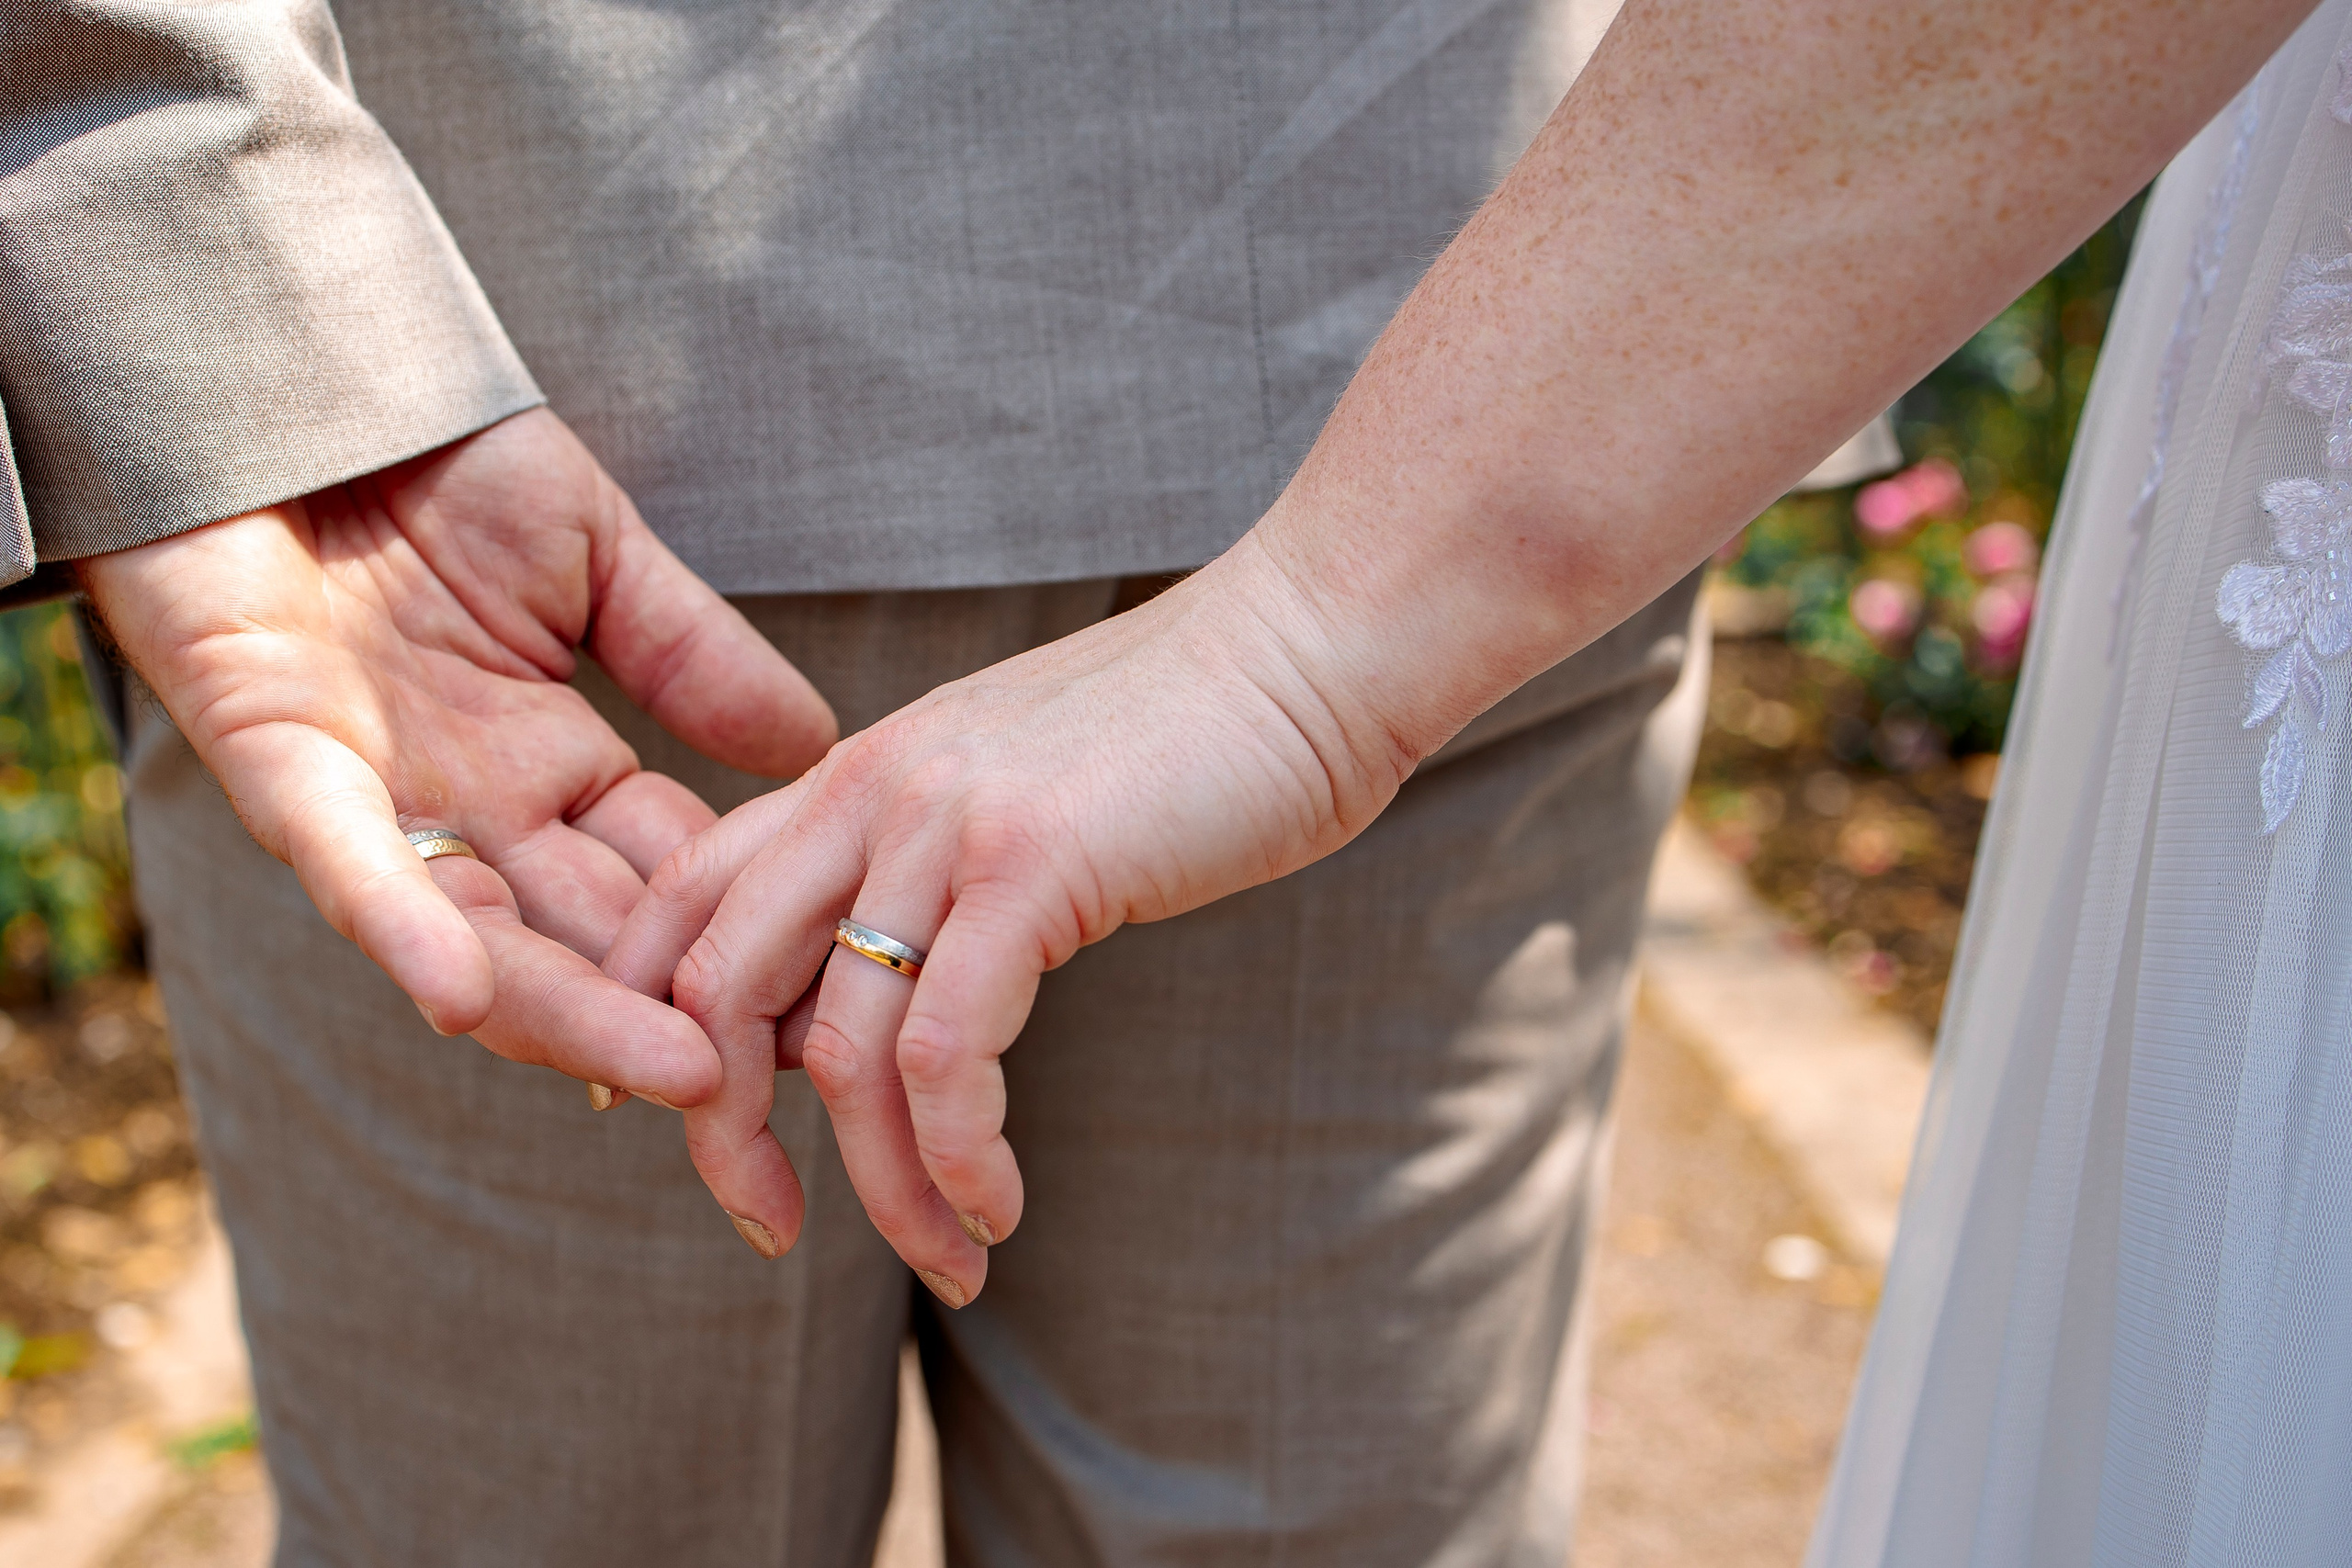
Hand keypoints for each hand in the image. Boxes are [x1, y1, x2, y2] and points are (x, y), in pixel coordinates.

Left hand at [79, 408, 835, 1103]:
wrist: (279, 371)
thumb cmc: (427, 452)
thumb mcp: (595, 548)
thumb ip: (691, 650)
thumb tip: (817, 743)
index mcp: (548, 761)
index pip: (667, 873)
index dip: (744, 936)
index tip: (837, 1000)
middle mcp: (471, 804)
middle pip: (588, 940)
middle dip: (675, 1017)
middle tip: (773, 1093)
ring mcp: (378, 796)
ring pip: (482, 941)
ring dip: (571, 1016)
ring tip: (675, 1073)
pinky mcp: (276, 761)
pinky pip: (347, 866)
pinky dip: (405, 933)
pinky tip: (464, 998)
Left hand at [602, 536, 1408, 1290]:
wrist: (1309, 643)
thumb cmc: (1187, 734)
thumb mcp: (1016, 792)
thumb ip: (931, 867)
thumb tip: (883, 991)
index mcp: (854, 773)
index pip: (687, 903)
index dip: (653, 1024)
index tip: (702, 1128)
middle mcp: (869, 792)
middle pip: (718, 989)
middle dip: (724, 1140)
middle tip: (774, 1230)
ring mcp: (943, 824)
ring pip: (840, 1053)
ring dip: (886, 1189)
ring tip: (951, 1261)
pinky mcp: (1030, 866)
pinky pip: (946, 1055)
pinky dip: (958, 1159)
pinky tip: (998, 1207)